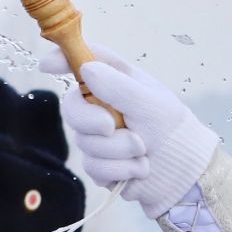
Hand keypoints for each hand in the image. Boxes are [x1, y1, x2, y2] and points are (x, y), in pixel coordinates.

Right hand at [38, 43, 219, 218]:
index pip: (83, 62)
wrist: (184, 172)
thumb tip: (86, 69)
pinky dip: (120, 170)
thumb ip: (118, 87)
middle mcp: (101, 106)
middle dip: (91, 121)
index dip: (62, 60)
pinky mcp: (100, 164)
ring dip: (119, 151)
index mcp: (115, 82)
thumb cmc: (172, 128)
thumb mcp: (150, 103)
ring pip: (85, 143)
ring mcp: (97, 136)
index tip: (47, 66)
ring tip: (144, 150)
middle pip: (71, 108)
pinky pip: (94, 168)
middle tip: (113, 127)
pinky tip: (140, 169)